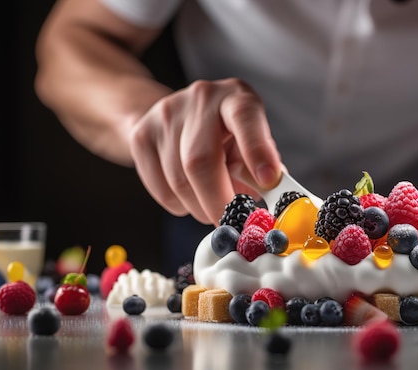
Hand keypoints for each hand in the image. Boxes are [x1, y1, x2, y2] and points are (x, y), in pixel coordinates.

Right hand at [128, 78, 281, 224]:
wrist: (178, 117)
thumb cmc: (227, 137)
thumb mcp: (251, 145)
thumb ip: (265, 169)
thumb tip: (275, 199)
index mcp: (236, 97)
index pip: (245, 118)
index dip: (257, 150)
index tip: (269, 181)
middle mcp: (201, 99)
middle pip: (201, 161)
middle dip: (218, 201)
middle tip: (231, 224)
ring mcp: (166, 115)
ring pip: (179, 181)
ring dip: (200, 208)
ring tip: (213, 208)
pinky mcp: (142, 136)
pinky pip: (161, 189)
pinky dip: (180, 206)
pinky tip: (191, 197)